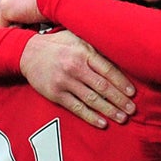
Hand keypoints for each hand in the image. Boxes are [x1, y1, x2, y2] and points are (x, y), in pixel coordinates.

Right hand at [20, 30, 134, 128]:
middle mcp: (75, 67)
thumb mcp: (77, 37)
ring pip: (92, 100)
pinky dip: (90, 117)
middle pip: (102, 87)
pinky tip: (102, 123)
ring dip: (109, 110)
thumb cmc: (57, 44)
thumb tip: (119, 55)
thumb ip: (95, 47)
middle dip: (119, 100)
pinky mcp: (56, 94)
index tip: (132, 93)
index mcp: (83, 52)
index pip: (108, 70)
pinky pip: (76, 108)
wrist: (28, 53)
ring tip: (122, 118)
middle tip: (132, 110)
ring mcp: (65, 82)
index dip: (121, 83)